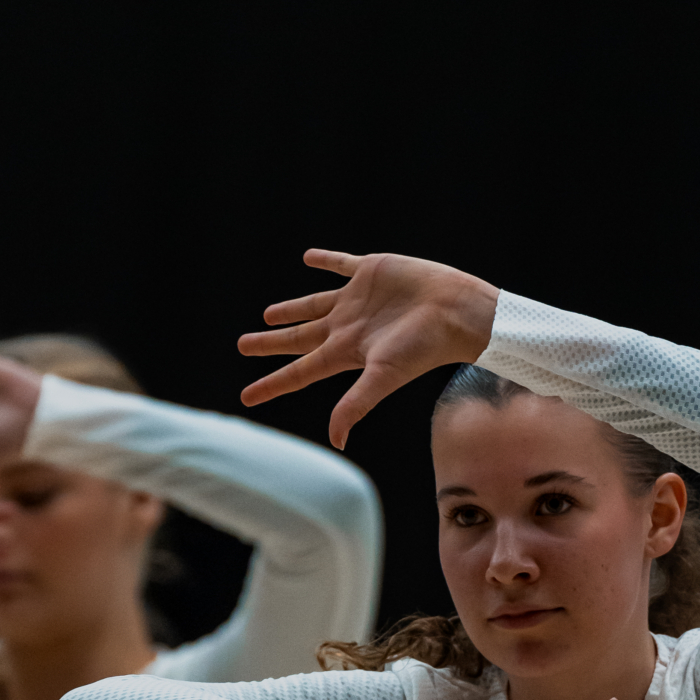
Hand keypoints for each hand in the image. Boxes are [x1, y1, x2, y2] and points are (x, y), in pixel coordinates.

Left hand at [238, 248, 500, 447]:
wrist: (455, 311)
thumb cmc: (422, 347)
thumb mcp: (383, 377)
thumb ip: (355, 405)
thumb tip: (336, 441)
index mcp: (344, 353)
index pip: (298, 373)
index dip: (271, 384)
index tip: (245, 397)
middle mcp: (346, 328)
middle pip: (298, 340)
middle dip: (270, 344)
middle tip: (244, 346)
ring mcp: (357, 299)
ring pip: (313, 304)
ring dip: (291, 309)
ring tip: (269, 314)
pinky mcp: (371, 271)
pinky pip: (340, 265)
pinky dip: (325, 261)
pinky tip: (309, 258)